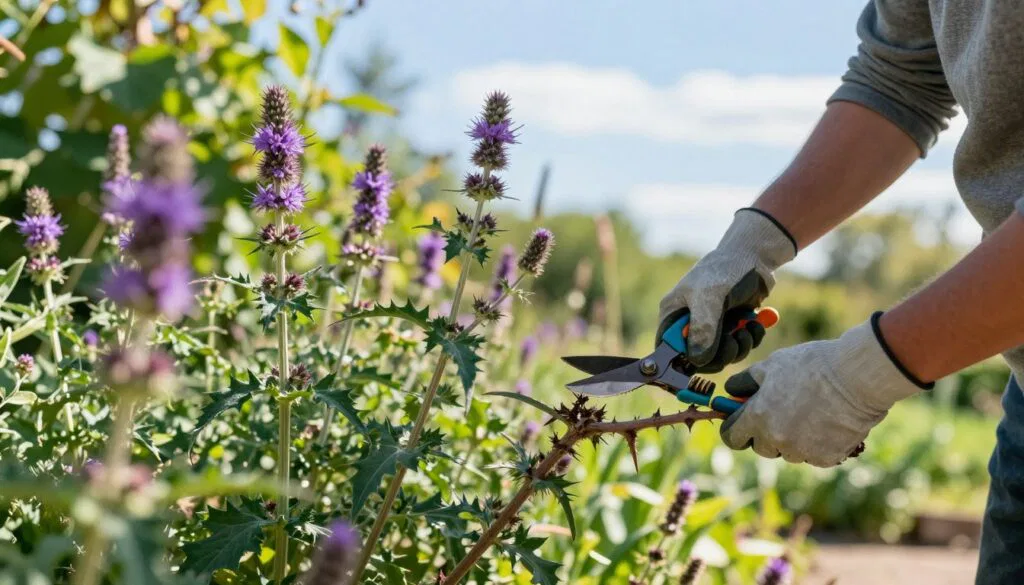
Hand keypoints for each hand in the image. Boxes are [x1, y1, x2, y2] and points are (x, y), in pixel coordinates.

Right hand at [658, 208, 794, 371]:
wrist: (754, 256)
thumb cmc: (725, 270)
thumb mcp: (711, 297)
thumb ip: (703, 329)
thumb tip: (698, 361)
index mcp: (673, 314)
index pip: (668, 349)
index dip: (682, 361)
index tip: (705, 362)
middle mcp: (689, 324)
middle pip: (699, 358)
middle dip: (720, 353)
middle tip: (734, 340)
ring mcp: (711, 327)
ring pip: (722, 355)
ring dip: (739, 346)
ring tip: (747, 328)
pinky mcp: (732, 328)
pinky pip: (739, 347)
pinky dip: (750, 339)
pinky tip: (755, 323)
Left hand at [719, 314, 929, 466]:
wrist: (857, 377)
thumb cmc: (811, 365)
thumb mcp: (771, 366)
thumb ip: (745, 382)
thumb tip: (731, 392)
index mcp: (758, 418)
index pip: (732, 437)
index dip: (734, 428)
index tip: (741, 421)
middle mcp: (777, 440)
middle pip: (760, 447)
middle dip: (765, 433)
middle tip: (781, 411)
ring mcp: (802, 452)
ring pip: (788, 452)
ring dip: (792, 439)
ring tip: (810, 411)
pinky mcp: (826, 458)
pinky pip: (813, 455)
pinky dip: (817, 444)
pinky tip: (827, 421)